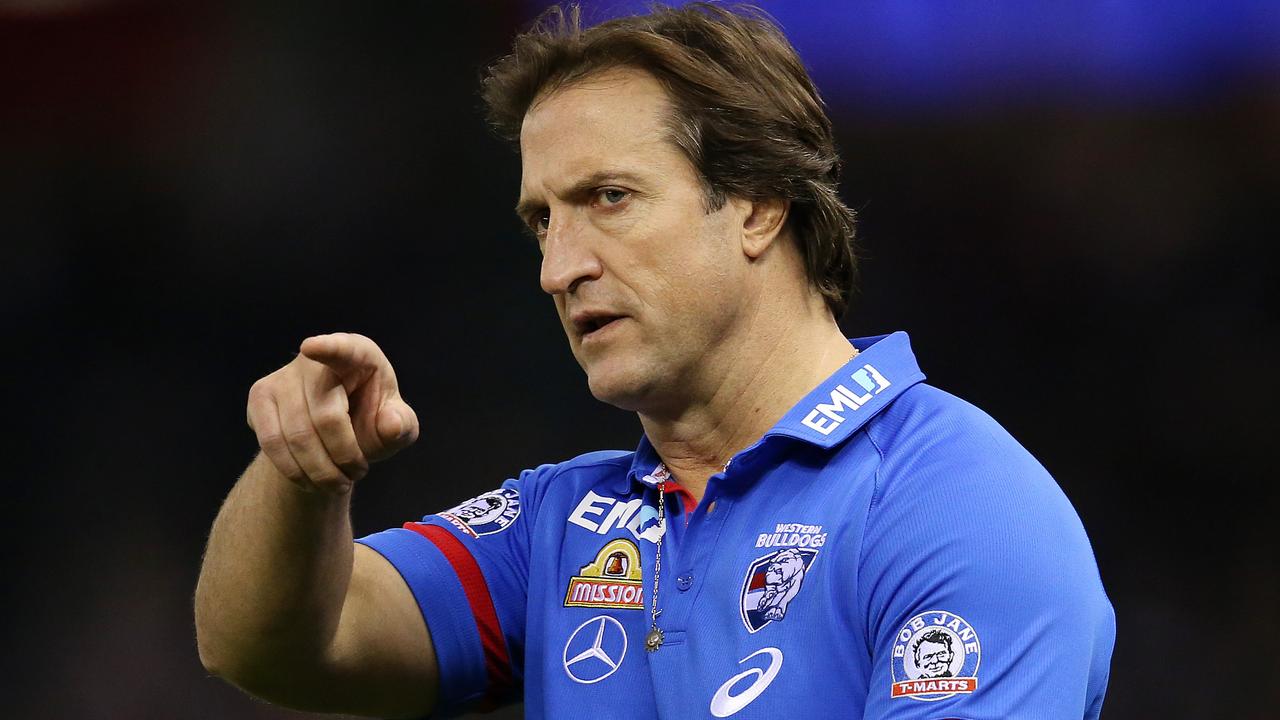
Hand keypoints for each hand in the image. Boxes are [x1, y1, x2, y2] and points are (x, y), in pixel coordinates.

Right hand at [247, 333, 419, 492]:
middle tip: (358, 474)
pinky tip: (310, 481)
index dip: (328, 348)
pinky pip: (271, 442)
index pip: (343, 349)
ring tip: (338, 483)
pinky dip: (293, 470)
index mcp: (358, 354)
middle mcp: (315, 360)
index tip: (311, 347)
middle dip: (344, 456)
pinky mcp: (260, 397)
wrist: (332, 435)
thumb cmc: (370, 421)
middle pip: (326, 416)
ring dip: (320, 471)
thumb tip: (391, 424)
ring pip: (296, 435)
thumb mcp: (395, 426)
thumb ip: (402, 425)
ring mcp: (283, 377)